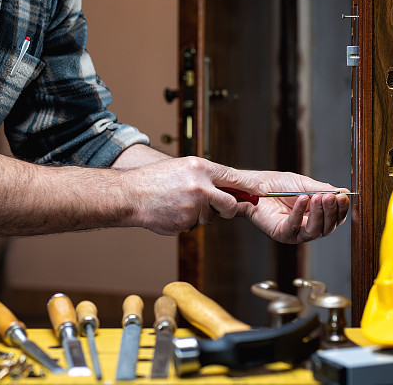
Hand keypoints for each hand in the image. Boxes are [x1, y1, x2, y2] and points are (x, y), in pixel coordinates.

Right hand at [120, 156, 260, 234]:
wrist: (130, 195)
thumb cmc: (155, 180)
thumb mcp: (183, 168)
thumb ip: (206, 176)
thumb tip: (229, 186)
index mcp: (200, 168)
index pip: (234, 178)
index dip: (250, 187)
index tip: (262, 191)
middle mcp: (200, 186)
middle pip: (229, 204)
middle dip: (227, 209)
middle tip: (217, 208)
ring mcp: (193, 206)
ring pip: (210, 217)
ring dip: (200, 215)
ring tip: (179, 204)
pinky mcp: (185, 222)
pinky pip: (194, 225)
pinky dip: (186, 221)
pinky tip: (172, 212)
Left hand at [235, 170, 349, 243]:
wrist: (255, 186)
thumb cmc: (278, 185)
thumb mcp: (305, 185)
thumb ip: (323, 190)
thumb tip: (343, 193)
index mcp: (317, 215)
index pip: (336, 217)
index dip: (341, 208)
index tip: (343, 196)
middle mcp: (308, 226)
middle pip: (329, 227)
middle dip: (331, 211)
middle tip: (330, 197)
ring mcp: (296, 232)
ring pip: (315, 231)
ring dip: (319, 214)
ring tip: (318, 198)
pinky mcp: (282, 234)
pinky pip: (295, 227)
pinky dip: (300, 213)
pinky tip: (302, 199)